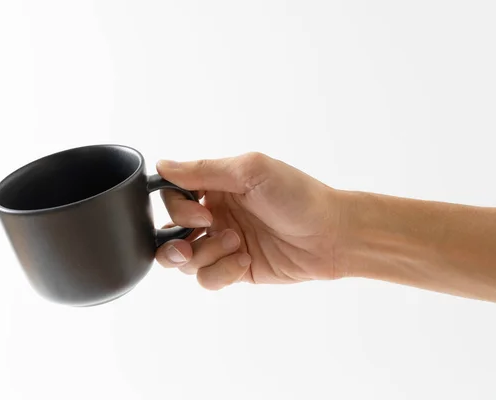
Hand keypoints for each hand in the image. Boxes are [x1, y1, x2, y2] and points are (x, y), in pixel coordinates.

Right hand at [154, 152, 344, 289]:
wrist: (332, 235)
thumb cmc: (298, 195)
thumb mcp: (250, 171)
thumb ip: (204, 170)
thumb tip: (162, 166)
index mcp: (216, 186)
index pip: (172, 196)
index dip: (178, 208)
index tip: (203, 212)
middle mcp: (215, 214)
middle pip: (170, 233)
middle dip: (177, 240)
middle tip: (204, 235)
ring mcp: (223, 244)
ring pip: (185, 260)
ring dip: (205, 254)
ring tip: (236, 244)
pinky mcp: (234, 269)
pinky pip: (207, 278)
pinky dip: (221, 272)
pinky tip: (245, 260)